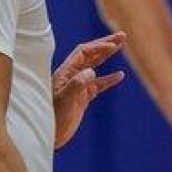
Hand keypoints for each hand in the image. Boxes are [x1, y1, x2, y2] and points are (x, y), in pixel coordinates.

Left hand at [52, 31, 126, 147]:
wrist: (48, 135)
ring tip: (121, 46)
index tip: (113, 46)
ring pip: (95, 66)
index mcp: (65, 72)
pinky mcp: (82, 98)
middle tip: (122, 36)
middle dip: (105, 44)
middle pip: (91, 54)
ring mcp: (78, 86)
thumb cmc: (52, 116)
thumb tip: (92, 71)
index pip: (84, 52)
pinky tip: (120, 75)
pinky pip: (98, 85)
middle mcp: (71, 76)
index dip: (98, 47)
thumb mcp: (65, 100)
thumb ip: (77, 84)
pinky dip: (109, 79)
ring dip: (107, 56)